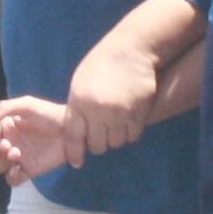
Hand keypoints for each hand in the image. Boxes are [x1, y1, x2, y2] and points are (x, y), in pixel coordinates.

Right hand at [0, 96, 72, 183]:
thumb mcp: (27, 104)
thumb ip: (5, 108)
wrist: (70, 130)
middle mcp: (9, 142)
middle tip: (8, 144)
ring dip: (2, 162)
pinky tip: (19, 168)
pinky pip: (12, 179)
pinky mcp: (28, 170)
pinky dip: (11, 176)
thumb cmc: (49, 114)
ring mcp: (18, 158)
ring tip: (17, 153)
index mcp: (6, 126)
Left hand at [64, 33, 160, 160]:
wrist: (131, 50)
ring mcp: (119, 113)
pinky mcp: (138, 114)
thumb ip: (77, 108)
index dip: (74, 153)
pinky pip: (132, 137)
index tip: (77, 163)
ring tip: (116, 124)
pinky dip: (130, 133)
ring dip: (115, 138)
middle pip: (97, 146)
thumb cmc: (102, 65)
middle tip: (102, 134)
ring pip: (116, 143)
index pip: (73, 137)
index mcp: (79, 102)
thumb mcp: (80, 83)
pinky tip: (129, 121)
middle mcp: (98, 111)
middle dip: (98, 144)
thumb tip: (78, 135)